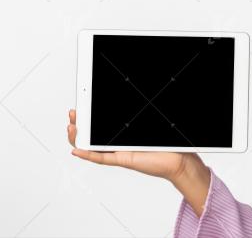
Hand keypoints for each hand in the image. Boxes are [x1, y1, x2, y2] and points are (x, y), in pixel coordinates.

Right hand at [66, 108, 202, 183]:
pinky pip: (101, 158)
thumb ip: (135, 114)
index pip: (100, 125)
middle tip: (74, 113)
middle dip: (78, 123)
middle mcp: (117, 143)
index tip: (80, 104)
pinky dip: (87, 154)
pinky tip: (77, 150)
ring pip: (91, 147)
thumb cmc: (166, 143)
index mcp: (121, 134)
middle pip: (90, 135)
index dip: (87, 116)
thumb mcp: (145, 121)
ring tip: (72, 126)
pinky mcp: (123, 160)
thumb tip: (128, 91)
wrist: (178, 159)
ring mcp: (118, 152)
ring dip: (78, 138)